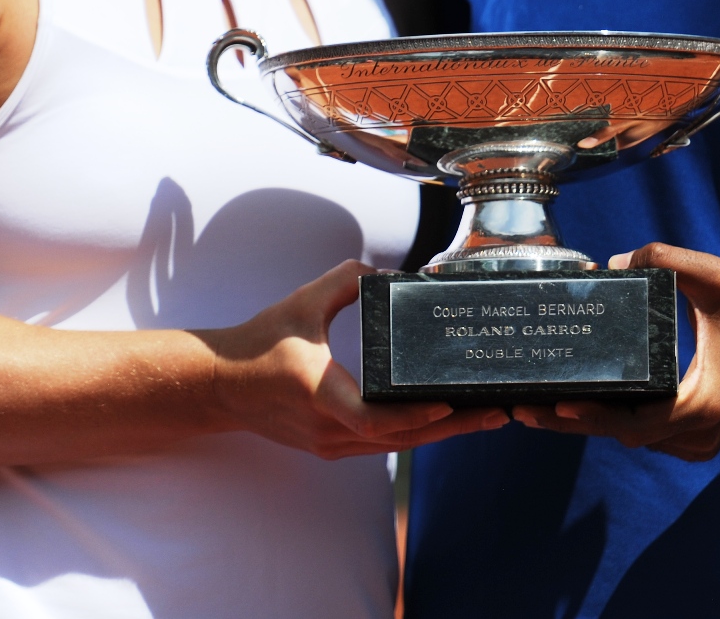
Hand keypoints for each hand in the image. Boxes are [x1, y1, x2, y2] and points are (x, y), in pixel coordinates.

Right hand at [200, 261, 507, 459]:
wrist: (221, 385)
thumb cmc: (260, 342)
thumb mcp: (301, 302)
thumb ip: (345, 281)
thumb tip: (388, 274)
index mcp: (319, 391)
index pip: (373, 418)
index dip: (414, 416)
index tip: (450, 403)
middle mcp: (326, 427)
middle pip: (400, 438)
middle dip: (453, 426)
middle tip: (498, 412)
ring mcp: (329, 444)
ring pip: (396, 447)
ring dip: (441, 434)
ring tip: (486, 417)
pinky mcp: (331, 447)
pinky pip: (382, 446)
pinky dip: (416, 435)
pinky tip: (446, 422)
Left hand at [515, 244, 719, 462]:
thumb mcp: (714, 276)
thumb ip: (667, 259)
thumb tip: (613, 264)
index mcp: (704, 403)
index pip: (638, 422)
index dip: (596, 417)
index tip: (559, 406)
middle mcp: (700, 434)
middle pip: (624, 435)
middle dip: (573, 423)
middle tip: (523, 409)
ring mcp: (697, 444)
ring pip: (632, 439)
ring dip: (589, 426)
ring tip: (536, 410)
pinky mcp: (693, 442)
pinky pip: (644, 436)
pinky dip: (614, 423)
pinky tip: (577, 407)